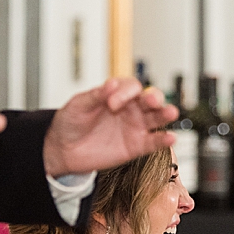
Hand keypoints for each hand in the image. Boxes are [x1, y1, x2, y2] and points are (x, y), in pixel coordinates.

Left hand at [42, 77, 177, 176]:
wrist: (64, 148)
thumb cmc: (71, 122)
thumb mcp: (78, 105)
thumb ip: (95, 95)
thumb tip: (111, 84)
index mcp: (117, 94)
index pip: (131, 87)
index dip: (124, 92)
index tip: (111, 103)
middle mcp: (131, 108)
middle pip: (151, 98)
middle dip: (154, 97)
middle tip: (150, 100)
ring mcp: (135, 127)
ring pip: (157, 117)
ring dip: (165, 114)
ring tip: (170, 113)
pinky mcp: (136, 146)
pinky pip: (153, 142)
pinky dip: (163, 139)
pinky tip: (170, 137)